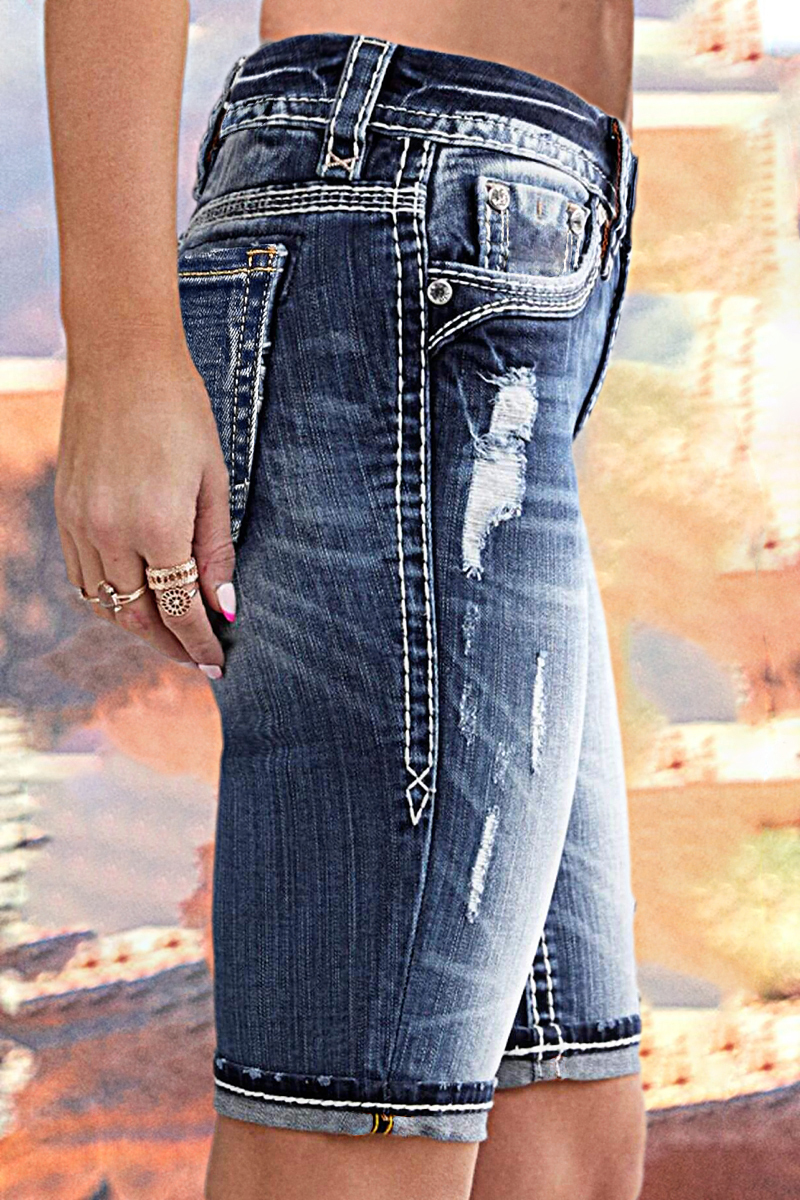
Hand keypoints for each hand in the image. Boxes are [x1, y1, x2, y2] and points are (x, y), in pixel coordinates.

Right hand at [55, 343, 235, 675]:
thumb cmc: (181, 414)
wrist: (121, 360)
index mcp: (157, 526)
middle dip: (170, 646)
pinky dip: (107, 599)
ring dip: (138, 627)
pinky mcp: (64, 512)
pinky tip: (133, 599)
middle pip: (138, 618)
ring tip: (169, 635)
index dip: (200, 642)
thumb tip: (224, 607)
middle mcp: (111, 534)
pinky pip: (80, 578)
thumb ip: (216, 549)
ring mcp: (80, 525)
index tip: (219, 663)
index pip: (179, 611)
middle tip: (197, 658)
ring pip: (105, 604)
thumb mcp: (215, 480)